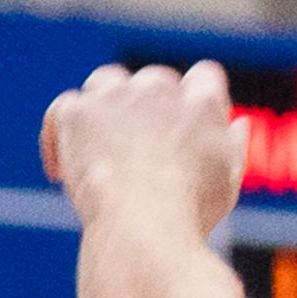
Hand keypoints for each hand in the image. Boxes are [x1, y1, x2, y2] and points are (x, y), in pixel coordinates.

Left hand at [43, 61, 249, 232]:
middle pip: (153, 79)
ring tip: (100, 141)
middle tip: (141, 143)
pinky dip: (59, 133)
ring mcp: (115, 97)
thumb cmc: (191, 209)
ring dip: (104, 104)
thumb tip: (237, 125)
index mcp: (202, 101)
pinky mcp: (78, 113)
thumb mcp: (229, 177)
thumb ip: (233, 143)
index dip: (195, 96)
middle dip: (148, 104)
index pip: (204, 75)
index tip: (187, 122)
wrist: (143, 222)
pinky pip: (62, 108)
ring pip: (106, 83)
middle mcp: (159, 89)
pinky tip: (60, 167)